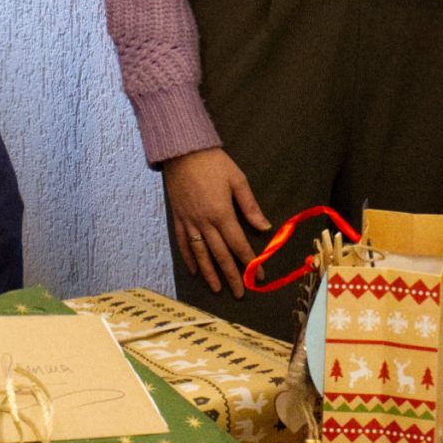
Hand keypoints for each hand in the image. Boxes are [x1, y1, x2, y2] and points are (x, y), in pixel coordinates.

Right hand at [160, 147, 269, 295]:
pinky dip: (189, 258)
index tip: (257, 276)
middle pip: (219, 254)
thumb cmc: (214, 163)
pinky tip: (195, 270)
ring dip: (209, 273)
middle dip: (231, 275)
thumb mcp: (238, 180)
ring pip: (200, 253)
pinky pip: (182, 242)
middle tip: (239, 292)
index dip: (248, 262)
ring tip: (217, 289)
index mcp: (222, 213)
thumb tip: (265, 227)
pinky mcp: (178, 218)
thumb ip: (250, 206)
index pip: (238, 244)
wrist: (183, 150)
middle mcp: (204, 222)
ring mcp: (189, 221)